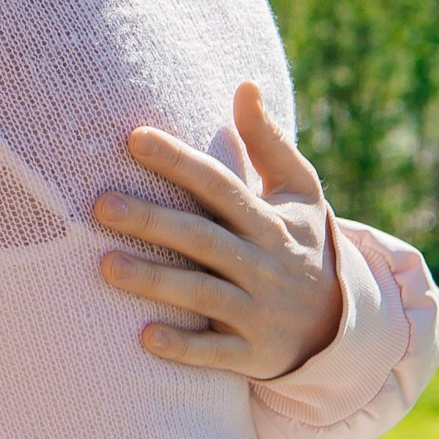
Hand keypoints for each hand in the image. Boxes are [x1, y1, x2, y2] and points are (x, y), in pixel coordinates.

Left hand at [93, 82, 343, 379]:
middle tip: (99, 203)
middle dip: (153, 222)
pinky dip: (184, 347)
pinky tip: (144, 338)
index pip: (220, 186)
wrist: (339, 326)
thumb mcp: (298, 193)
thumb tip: (245, 83)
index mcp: (270, 223)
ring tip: (104, 265)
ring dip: (155, 282)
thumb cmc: (299, 243)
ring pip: (203, 295)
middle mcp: (265, 266)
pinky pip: (216, 355)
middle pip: (203, 239)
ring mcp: (259, 313)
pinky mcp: (254, 355)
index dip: (179, 162)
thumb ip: (267, 142)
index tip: (133, 137)